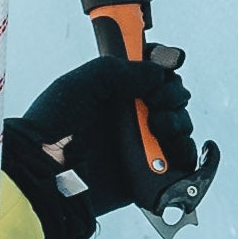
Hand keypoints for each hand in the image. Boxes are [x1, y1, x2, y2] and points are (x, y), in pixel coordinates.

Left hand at [0, 16, 211, 238]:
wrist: (48, 172)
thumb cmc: (55, 125)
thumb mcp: (83, 82)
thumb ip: (121, 68)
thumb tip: (159, 74)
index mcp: (117, 92)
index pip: (154, 72)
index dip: (164, 64)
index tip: (165, 64)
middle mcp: (132, 117)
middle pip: (173, 97)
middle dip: (173, 94)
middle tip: (157, 101)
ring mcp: (143, 146)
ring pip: (181, 126)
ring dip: (178, 121)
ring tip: (157, 127)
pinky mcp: (150, 175)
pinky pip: (183, 163)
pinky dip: (189, 153)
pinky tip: (173, 147)